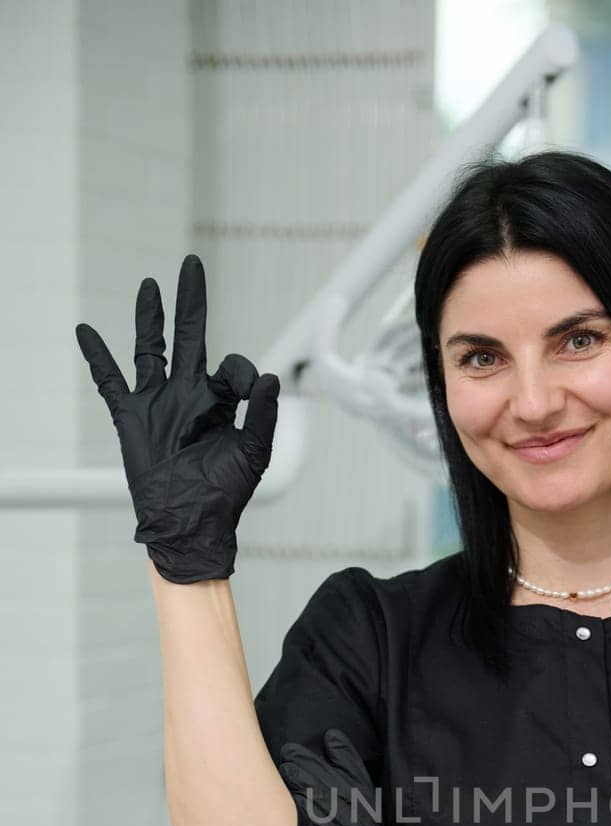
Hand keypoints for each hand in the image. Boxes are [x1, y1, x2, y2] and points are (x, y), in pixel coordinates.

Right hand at [75, 254, 278, 582]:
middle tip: (191, 264)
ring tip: (150, 285)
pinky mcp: (132, 417)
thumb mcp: (254, 452)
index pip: (232, 366)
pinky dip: (97, 356)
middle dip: (191, 302)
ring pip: (151, 350)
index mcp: (221, 402)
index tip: (249, 389)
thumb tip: (271, 377)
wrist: (192, 523)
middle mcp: (189, 395)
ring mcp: (158, 403)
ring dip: (150, 318)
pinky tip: (85, 331)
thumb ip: (263, 414)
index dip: (243, 372)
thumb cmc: (226, 493)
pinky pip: (110, 380)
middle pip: (189, 337)